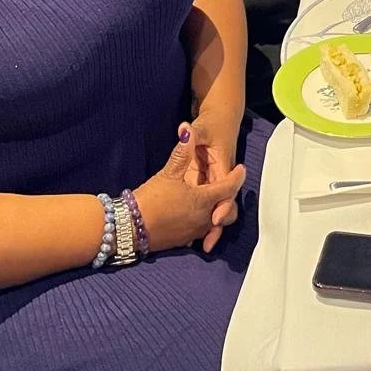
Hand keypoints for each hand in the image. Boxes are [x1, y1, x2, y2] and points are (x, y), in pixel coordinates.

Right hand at [133, 123, 245, 253]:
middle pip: (227, 209)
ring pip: (215, 222)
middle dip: (229, 198)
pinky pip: (201, 232)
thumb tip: (187, 130)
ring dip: (216, 211)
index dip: (237, 176)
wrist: (129, 228)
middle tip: (227, 186)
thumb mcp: (168, 174)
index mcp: (204, 200)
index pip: (229, 187)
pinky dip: (203, 223)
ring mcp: (194, 232)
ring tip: (212, 200)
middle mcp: (204, 218)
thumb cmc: (150, 200)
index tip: (241, 168)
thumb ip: (182, 153)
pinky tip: (195, 216)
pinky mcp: (183, 241)